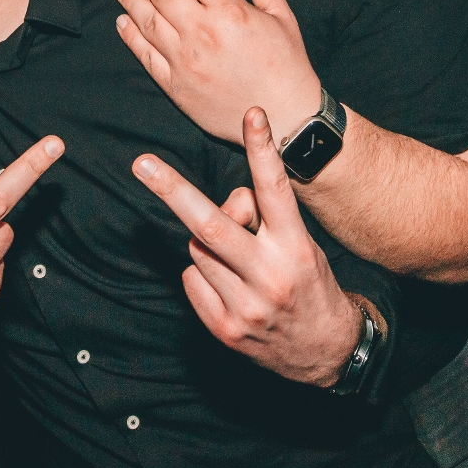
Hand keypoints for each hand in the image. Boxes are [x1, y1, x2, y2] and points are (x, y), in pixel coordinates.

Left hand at [115, 0, 322, 147]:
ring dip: (131, 0)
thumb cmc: (288, 66)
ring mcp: (185, 60)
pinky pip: (146, 56)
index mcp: (231, 11)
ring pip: (148, 21)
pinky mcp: (176, 85)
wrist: (285, 117)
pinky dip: (131, 37)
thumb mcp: (284, 17)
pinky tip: (123, 22)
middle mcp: (203, 32)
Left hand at [133, 107, 362, 385]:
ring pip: (198, 249)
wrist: (325, 353)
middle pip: (211, 224)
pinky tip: (230, 287)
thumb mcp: (301, 246)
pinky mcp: (225, 328)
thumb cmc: (308, 284)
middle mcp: (270, 276)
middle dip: (172, 190)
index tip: (252, 113)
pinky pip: (191, 278)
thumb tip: (226, 204)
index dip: (262, 149)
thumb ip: (263, 221)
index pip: (275, 190)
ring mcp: (245, 306)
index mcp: (295, 248)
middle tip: (142, 163)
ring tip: (239, 263)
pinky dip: (202, 274)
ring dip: (208, 244)